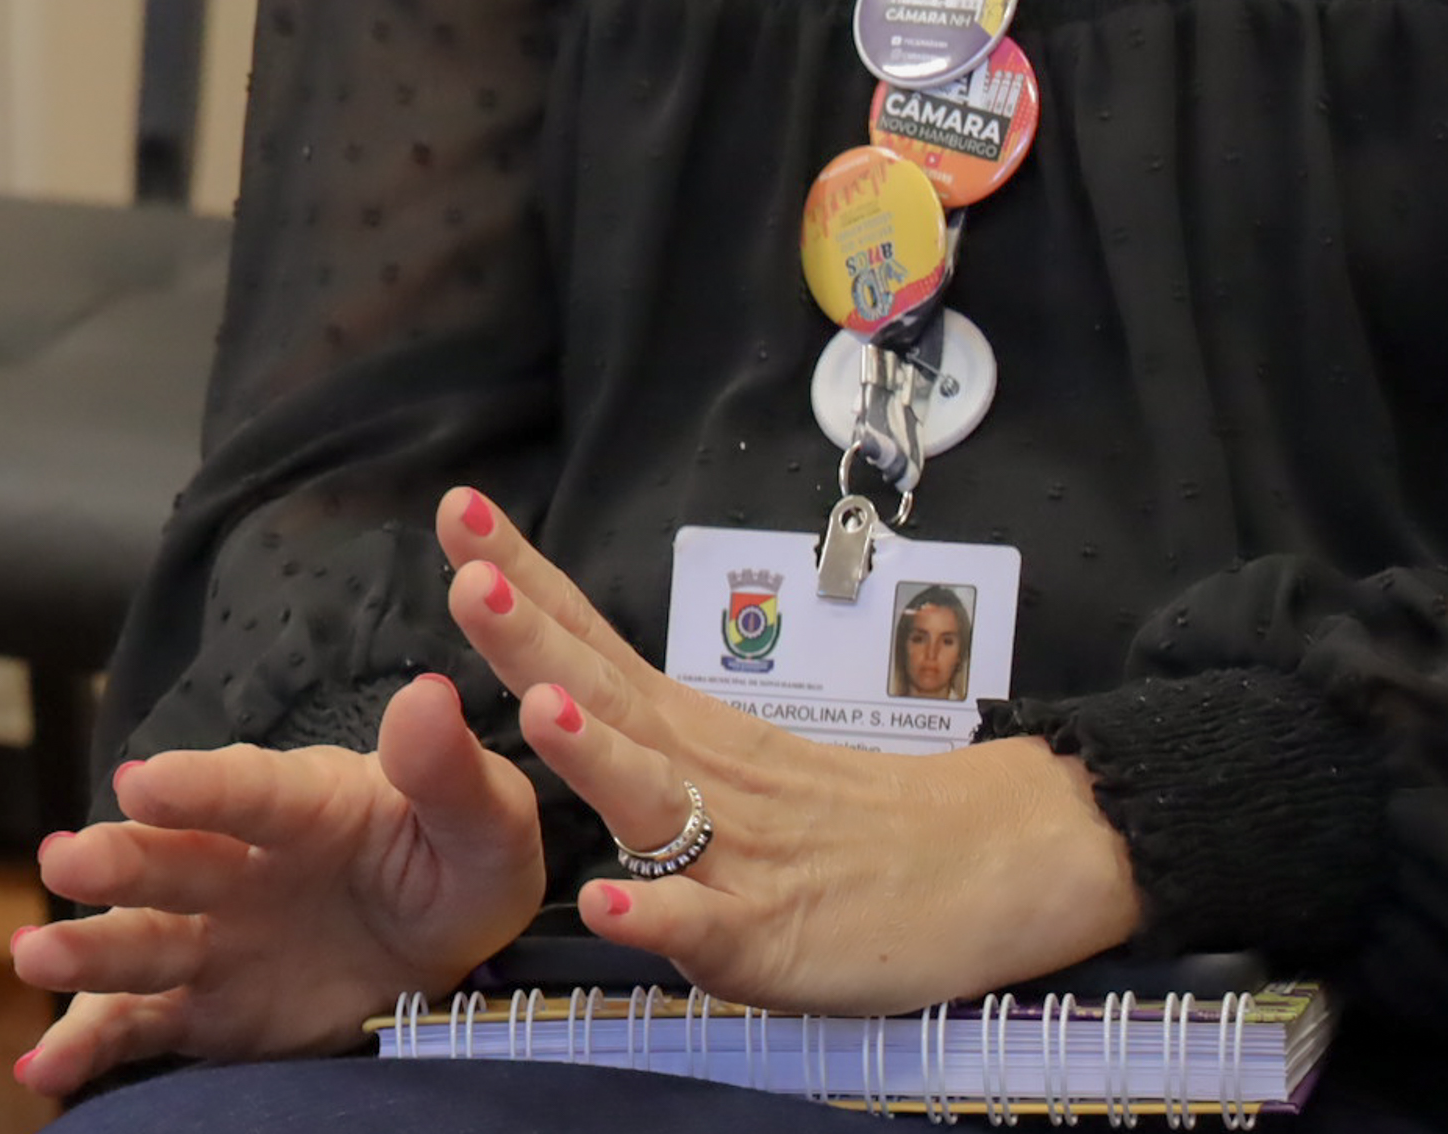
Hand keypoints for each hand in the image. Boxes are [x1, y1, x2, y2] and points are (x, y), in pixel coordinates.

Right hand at [3, 666, 545, 1098]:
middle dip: (116, 859)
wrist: (442, 949)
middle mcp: (237, 864)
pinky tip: (45, 1070)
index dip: (198, 787)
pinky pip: (139, 1027)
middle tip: (64, 861)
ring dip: (85, 947)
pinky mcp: (206, 1010)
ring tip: (33, 955)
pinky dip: (88, 1046)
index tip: (144, 783)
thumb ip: (450, 772)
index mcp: (300, 804)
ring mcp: (213, 939)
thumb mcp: (484, 821)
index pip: (247, 789)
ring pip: (139, 941)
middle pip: (169, 859)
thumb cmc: (458, 864)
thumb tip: (429, 697)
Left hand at [439, 486, 1140, 1012]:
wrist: (986, 869)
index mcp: (682, 729)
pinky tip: (609, 905)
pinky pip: (702, 926)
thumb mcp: (725, 756)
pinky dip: (656, 916)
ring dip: (594, 754)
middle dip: (532, 640)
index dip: (523, 581)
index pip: (589, 640)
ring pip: (651, 799)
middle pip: (606, 694)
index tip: (460, 510)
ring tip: (540, 706)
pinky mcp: (765, 936)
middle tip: (472, 579)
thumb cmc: (839, 822)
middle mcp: (698, 774)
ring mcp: (731, 853)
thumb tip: (543, 667)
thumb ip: (637, 725)